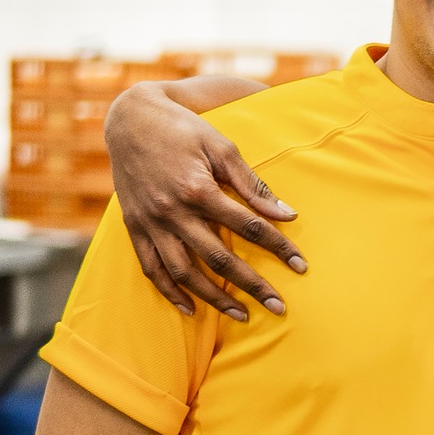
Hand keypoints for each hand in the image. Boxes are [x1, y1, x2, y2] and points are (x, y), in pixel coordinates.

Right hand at [105, 82, 305, 317]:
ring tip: (241, 315)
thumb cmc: (185, 130)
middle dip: (252, 285)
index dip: (278, 248)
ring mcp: (150, 223)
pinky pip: (151, 269)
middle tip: (278, 307)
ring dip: (213, 298)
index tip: (302, 266)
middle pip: (219, 259)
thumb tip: (288, 215)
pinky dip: (170, 292)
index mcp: (199, 190)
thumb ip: (253, 185)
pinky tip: (191, 308)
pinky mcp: (133, 228)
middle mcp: (172, 212)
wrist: (131, 119)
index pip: (249, 227)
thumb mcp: (223, 148)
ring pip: (183, 273)